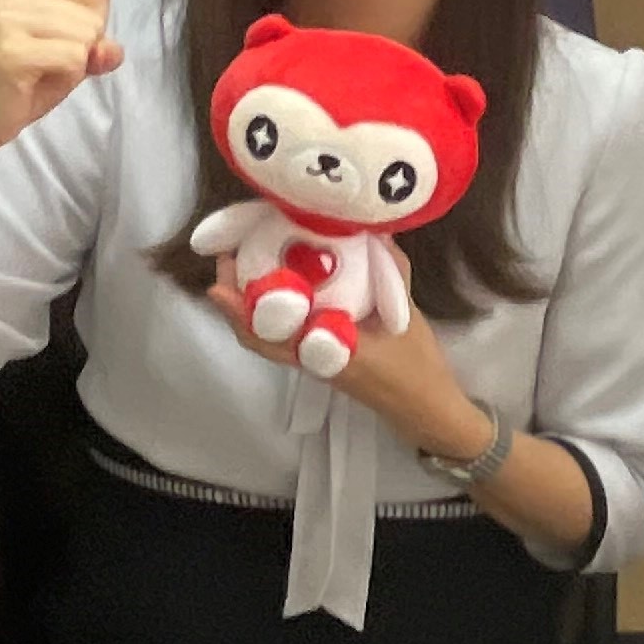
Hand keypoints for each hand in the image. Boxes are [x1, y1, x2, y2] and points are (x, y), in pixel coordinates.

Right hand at [0, 0, 121, 169]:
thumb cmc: (17, 89)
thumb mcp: (66, 60)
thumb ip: (95, 48)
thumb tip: (115, 50)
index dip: (92, 26)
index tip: (60, 48)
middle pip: (94, 15)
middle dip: (84, 49)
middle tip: (46, 68)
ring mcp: (9, 21)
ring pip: (86, 36)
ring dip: (74, 65)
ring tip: (39, 75)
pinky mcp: (12, 51)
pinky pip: (74, 57)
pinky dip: (67, 78)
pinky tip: (35, 84)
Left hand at [221, 260, 471, 438]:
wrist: (424, 410)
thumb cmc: (417, 367)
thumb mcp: (407, 316)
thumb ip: (391, 274)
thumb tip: (375, 233)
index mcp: (328, 353)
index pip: (274, 334)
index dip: (243, 311)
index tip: (219, 285)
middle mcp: (311, 360)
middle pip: (256, 337)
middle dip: (235, 301)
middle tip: (225, 259)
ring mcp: (313, 361)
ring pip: (266, 339)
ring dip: (248, 306)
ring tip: (241, 267)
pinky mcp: (320, 359)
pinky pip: (283, 338)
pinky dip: (270, 313)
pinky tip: (277, 286)